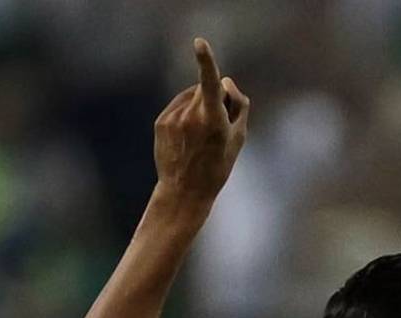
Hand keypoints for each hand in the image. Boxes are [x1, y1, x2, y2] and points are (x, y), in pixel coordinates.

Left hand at [153, 37, 250, 205]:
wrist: (185, 191)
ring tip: (201, 136)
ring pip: (192, 95)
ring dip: (199, 105)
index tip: (199, 42)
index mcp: (214, 121)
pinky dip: (185, 114)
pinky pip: (178, 105)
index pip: (210, 83)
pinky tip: (187, 136)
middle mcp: (191, 116)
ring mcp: (173, 118)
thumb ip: (239, 105)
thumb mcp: (239, 138)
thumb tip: (226, 80)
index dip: (206, 61)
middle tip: (219, 124)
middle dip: (215, 96)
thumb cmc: (218, 166)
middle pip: (207, 88)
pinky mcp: (161, 121)